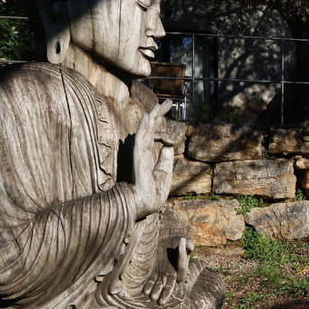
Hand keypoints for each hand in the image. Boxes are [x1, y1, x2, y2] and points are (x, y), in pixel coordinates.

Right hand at [131, 100, 173, 217]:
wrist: (145, 206)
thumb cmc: (153, 193)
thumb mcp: (164, 172)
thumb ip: (165, 157)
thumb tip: (169, 143)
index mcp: (147, 155)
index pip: (154, 133)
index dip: (160, 122)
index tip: (169, 111)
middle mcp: (142, 151)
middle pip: (150, 128)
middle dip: (159, 114)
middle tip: (169, 102)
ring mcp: (139, 154)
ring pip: (145, 130)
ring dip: (153, 116)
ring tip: (162, 105)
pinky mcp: (139, 157)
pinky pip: (141, 139)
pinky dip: (145, 127)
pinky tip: (150, 117)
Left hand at [142, 236, 190, 305]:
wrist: (164, 239)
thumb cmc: (175, 240)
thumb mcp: (183, 240)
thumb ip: (188, 244)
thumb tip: (190, 247)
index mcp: (181, 266)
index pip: (182, 271)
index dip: (180, 274)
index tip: (175, 281)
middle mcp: (172, 272)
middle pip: (170, 285)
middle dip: (165, 293)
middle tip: (160, 301)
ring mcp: (162, 273)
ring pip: (159, 285)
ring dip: (155, 291)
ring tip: (152, 297)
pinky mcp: (154, 272)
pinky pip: (151, 281)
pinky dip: (148, 286)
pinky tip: (145, 291)